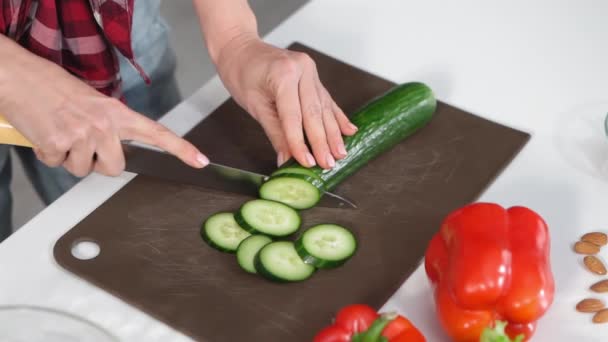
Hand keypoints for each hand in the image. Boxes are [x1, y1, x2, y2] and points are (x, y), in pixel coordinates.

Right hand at [0, 36, 207, 177]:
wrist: (19, 76)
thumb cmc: (53, 87)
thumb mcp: (92, 101)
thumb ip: (110, 125)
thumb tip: (114, 148)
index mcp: (117, 113)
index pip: (156, 133)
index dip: (181, 149)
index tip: (201, 161)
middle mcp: (104, 125)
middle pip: (114, 168)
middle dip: (97, 163)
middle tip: (81, 142)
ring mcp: (81, 135)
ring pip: (83, 170)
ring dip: (69, 157)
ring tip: (60, 131)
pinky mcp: (57, 144)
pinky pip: (57, 164)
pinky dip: (48, 154)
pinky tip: (45, 133)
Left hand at [214, 35, 357, 168]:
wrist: (240, 48)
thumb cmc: (241, 73)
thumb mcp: (254, 106)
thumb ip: (274, 133)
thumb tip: (286, 159)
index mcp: (283, 75)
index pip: (294, 117)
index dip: (300, 143)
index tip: (307, 162)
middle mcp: (302, 69)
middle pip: (314, 113)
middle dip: (322, 142)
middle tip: (328, 164)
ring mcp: (310, 71)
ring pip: (324, 108)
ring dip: (333, 133)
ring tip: (339, 154)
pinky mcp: (313, 75)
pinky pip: (326, 99)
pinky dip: (337, 117)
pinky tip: (349, 130)